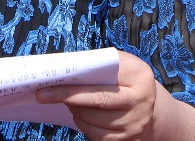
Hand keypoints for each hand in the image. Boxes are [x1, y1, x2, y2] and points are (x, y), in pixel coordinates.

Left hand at [36, 51, 157, 140]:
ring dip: (75, 111)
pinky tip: (79, 114)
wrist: (150, 105)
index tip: (50, 83)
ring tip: (67, 101)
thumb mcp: (122, 63)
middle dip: (67, 98)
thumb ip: (100, 62)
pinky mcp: (128, 139)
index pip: (102, 80)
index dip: (75, 85)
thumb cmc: (127, 78)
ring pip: (95, 120)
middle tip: (44, 94)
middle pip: (97, 102)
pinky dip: (84, 124)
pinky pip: (98, 135)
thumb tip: (66, 68)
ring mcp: (135, 123)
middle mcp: (141, 101)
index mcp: (139, 76)